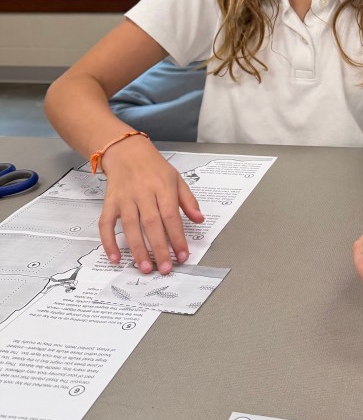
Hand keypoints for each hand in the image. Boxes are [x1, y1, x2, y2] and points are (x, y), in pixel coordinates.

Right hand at [98, 135, 203, 273]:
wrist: (126, 151)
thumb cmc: (154, 167)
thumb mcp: (176, 179)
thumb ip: (188, 201)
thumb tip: (199, 220)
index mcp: (163, 187)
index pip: (171, 216)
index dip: (178, 237)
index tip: (183, 255)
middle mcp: (143, 193)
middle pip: (152, 224)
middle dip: (159, 248)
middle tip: (165, 268)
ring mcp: (124, 198)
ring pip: (130, 226)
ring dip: (137, 249)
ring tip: (145, 267)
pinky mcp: (109, 202)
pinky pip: (105, 224)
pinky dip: (108, 241)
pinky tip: (115, 257)